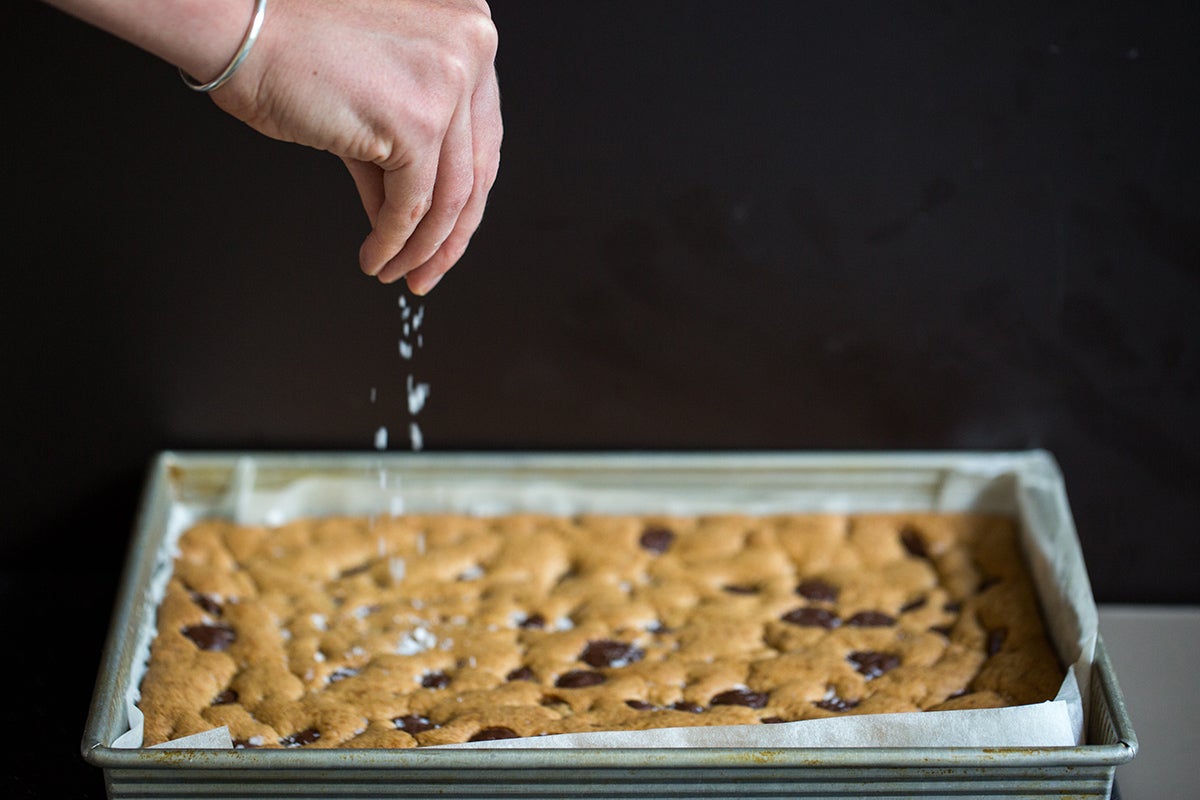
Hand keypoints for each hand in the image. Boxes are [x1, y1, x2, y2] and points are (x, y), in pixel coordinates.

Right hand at [215, 0, 502, 293]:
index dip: (466, 194)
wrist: (238, 26)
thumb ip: (405, 143)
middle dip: (452, 233)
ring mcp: (449, 81)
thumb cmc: (288, 43)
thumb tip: (414, 212)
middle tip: (430, 268)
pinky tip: (376, 257)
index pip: (483, 132)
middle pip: (476, 166)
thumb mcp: (376, 90)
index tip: (449, 231)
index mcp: (469, 25)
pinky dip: (394, 240)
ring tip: (398, 271)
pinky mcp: (417, 120)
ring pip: (450, 194)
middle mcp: (472, 45)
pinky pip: (413, 204)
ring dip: (423, 246)